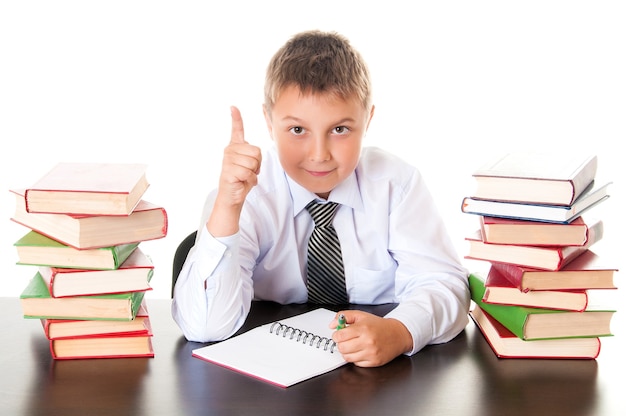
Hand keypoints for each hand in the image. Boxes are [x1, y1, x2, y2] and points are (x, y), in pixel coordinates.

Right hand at [207, 106, 261, 236]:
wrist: (232, 196)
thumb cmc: (242, 179)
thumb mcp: (250, 164)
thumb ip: (253, 155)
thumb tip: (256, 152)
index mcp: (235, 147)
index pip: (236, 130)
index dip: (236, 118)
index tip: (233, 107)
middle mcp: (230, 151)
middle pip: (256, 151)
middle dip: (258, 164)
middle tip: (249, 171)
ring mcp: (228, 160)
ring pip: (253, 162)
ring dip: (254, 172)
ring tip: (245, 176)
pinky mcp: (229, 171)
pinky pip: (249, 172)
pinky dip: (250, 180)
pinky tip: (242, 182)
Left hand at [330, 311, 412, 366]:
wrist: (398, 334)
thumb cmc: (379, 325)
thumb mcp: (361, 315)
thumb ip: (344, 316)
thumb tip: (332, 324)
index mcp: (363, 328)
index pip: (340, 336)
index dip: (336, 335)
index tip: (339, 334)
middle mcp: (368, 341)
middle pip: (342, 348)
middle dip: (341, 344)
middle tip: (346, 340)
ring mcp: (371, 353)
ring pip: (347, 357)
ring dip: (347, 352)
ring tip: (353, 345)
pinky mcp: (374, 362)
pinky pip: (356, 364)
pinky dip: (356, 358)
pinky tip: (361, 351)